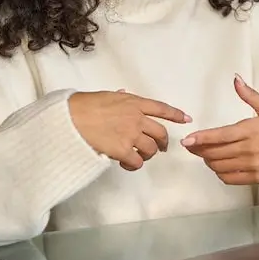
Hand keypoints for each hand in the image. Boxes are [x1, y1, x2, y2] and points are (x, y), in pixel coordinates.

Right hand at [69, 90, 191, 170]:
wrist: (71, 118)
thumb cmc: (83, 105)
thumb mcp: (105, 95)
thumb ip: (118, 97)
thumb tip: (123, 94)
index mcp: (133, 102)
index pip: (161, 108)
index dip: (176, 114)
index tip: (187, 119)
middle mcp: (136, 118)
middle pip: (161, 133)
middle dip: (163, 142)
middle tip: (160, 149)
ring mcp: (131, 134)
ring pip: (151, 149)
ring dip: (147, 155)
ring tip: (138, 157)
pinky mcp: (122, 149)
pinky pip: (137, 161)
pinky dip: (134, 165)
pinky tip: (126, 164)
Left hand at [182, 74, 258, 184]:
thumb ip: (250, 95)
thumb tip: (236, 79)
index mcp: (251, 130)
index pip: (220, 136)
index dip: (201, 138)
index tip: (187, 140)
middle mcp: (249, 149)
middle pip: (215, 152)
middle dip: (199, 149)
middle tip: (193, 146)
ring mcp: (252, 165)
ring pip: (219, 166)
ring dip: (209, 160)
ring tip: (206, 154)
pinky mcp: (255, 177)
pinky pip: (230, 178)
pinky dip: (220, 173)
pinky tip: (220, 166)